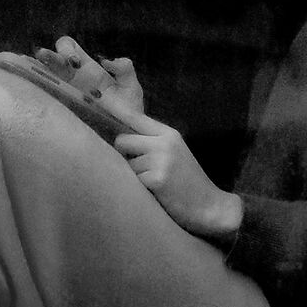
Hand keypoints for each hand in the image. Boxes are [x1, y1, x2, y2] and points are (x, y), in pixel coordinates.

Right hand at [36, 35, 143, 120]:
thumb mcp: (131, 87)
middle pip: (53, 59)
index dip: (68, 49)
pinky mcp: (63, 109)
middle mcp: (72, 79)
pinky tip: (34, 84)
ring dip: (39, 68)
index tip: (74, 62)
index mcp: (87, 69)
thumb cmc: (128, 111)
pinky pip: (45, 97)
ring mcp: (65, 94)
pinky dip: (37, 87)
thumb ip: (125, 69)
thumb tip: (107, 61)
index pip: (70, 48)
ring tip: (37, 64)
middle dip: (51, 56)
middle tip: (60, 66)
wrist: (128, 135)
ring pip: (45, 76)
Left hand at [114, 115, 242, 241]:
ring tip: (153, 184)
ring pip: (127, 164)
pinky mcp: (157, 179)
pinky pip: (133, 181)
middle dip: (124, 155)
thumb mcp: (174, 152)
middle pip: (122, 140)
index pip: (134, 116)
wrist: (210, 206)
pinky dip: (140, 190)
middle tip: (140, 169)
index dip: (115, 109)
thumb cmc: (188, 181)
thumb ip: (152, 141)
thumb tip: (119, 137)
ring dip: (134, 176)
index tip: (97, 99)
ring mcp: (161, 160)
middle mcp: (164, 143)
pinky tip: (156, 194)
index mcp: (168, 133)